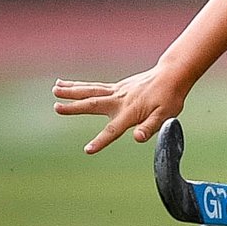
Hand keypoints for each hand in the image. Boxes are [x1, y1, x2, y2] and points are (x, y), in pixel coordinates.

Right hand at [52, 65, 189, 154]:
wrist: (172, 75)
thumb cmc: (169, 98)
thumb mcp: (166, 115)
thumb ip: (150, 127)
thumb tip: (137, 138)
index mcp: (131, 111)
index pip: (113, 130)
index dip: (101, 141)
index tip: (88, 150)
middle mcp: (120, 100)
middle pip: (93, 103)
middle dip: (75, 107)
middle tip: (56, 107)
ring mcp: (117, 91)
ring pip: (91, 91)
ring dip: (72, 91)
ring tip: (55, 89)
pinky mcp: (117, 87)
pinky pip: (94, 87)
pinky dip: (80, 86)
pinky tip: (67, 85)